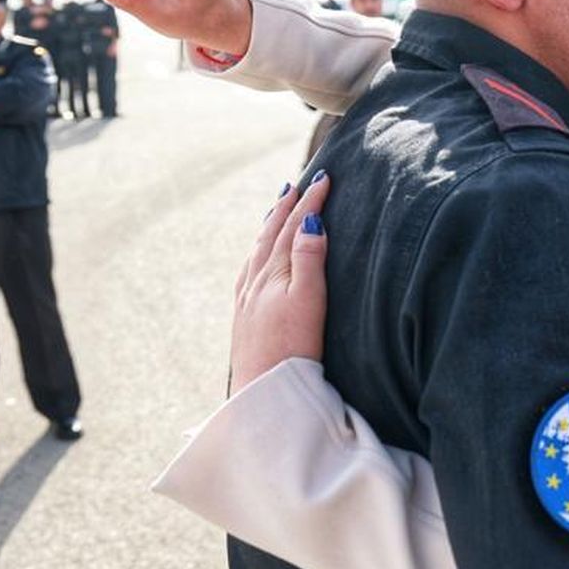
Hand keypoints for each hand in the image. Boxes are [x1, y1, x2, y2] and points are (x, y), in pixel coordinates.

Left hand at [230, 172, 330, 395]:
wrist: (262, 390)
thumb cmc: (292, 348)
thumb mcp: (308, 299)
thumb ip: (308, 258)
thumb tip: (310, 219)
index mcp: (274, 273)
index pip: (295, 226)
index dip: (310, 201)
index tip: (324, 177)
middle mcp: (256, 281)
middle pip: (271, 233)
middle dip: (286, 207)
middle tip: (297, 184)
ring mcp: (247, 299)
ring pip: (257, 251)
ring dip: (269, 226)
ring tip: (277, 210)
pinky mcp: (243, 316)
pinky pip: (248, 271)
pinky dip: (256, 253)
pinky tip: (257, 258)